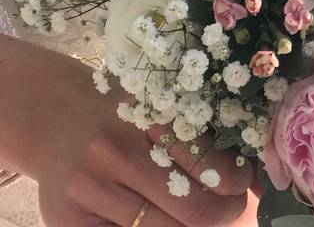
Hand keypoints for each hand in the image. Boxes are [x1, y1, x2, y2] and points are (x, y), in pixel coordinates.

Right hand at [0, 35, 253, 225]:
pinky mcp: (67, 220)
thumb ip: (205, 136)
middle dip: (223, 214)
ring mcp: (89, 190)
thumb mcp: (163, 104)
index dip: (238, 183)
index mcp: (149, 116)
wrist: (52, 113)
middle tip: (228, 207)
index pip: (213, 167)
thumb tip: (254, 179)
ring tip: (197, 213)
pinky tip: (161, 219)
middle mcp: (116, 154)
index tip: (241, 182)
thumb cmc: (122, 109)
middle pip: (194, 211)